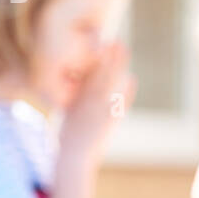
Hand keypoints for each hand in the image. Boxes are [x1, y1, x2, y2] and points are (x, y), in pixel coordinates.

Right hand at [59, 41, 136, 157]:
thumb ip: (74, 99)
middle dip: (110, 56)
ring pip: (112, 82)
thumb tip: (78, 86)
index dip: (96, 57)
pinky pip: (122, 100)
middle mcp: (88, 100)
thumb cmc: (68, 136)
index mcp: (76, 97)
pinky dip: (127, 89)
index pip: (87, 72)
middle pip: (102, 72)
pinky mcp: (112, 119)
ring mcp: (101, 108)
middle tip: (117, 41)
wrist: (75, 156)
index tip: (102, 45)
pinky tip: (131, 79)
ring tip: (124, 52)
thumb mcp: (67, 113)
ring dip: (119, 66)